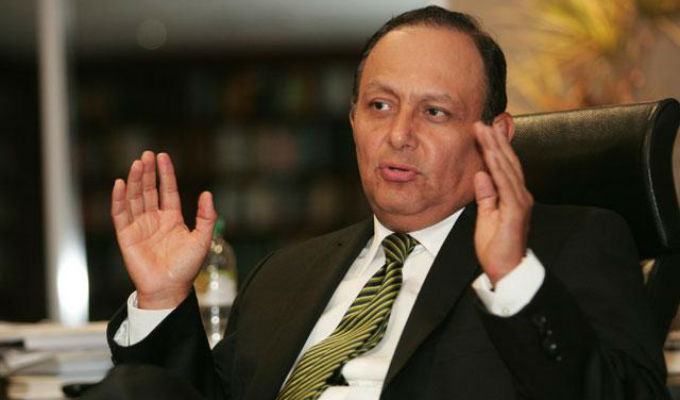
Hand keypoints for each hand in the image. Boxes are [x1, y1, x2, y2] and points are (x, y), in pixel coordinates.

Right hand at [111, 151, 216, 308]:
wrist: (170, 288)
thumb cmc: (187, 268)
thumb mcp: (203, 239)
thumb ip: (206, 217)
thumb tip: (207, 194)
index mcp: (172, 218)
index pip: (167, 190)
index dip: (165, 174)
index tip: (163, 156)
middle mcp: (154, 219)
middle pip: (149, 190)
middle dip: (147, 172)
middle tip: (147, 155)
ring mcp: (139, 226)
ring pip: (135, 198)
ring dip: (134, 181)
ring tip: (137, 163)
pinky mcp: (126, 236)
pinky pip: (120, 214)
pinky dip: (119, 199)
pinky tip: (120, 184)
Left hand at [473, 118, 532, 285]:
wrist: (506, 270)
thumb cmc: (497, 247)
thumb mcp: (487, 216)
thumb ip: (486, 195)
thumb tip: (481, 174)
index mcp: (513, 196)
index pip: (503, 166)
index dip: (495, 147)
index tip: (485, 129)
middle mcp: (520, 195)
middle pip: (507, 162)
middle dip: (496, 140)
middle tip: (484, 121)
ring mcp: (519, 202)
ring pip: (507, 168)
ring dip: (496, 148)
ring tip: (485, 130)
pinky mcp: (516, 211)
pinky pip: (506, 185)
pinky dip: (498, 168)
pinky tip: (490, 155)